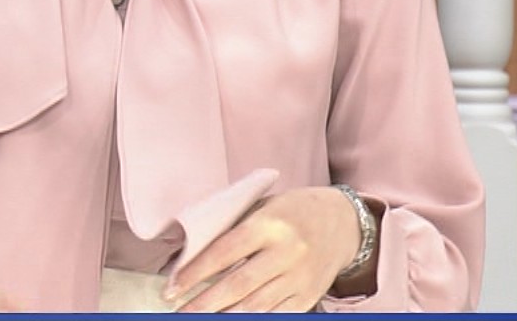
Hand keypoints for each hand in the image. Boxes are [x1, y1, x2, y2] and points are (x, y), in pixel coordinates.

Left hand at [163, 187, 361, 312]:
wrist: (343, 222)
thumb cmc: (294, 210)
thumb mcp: (263, 207)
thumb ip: (234, 228)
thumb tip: (192, 254)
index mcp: (270, 223)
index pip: (224, 252)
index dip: (195, 272)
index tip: (172, 287)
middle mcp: (287, 252)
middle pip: (238, 284)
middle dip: (204, 302)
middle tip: (179, 311)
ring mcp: (300, 277)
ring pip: (255, 306)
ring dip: (224, 315)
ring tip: (198, 317)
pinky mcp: (308, 296)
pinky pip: (276, 315)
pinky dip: (252, 319)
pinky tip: (231, 318)